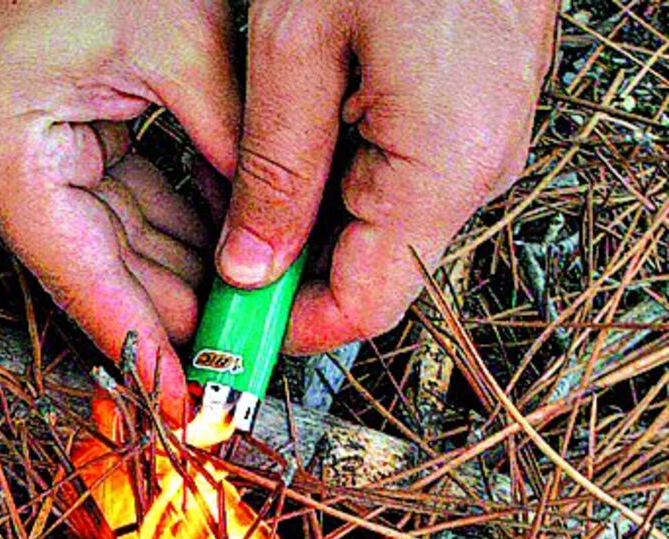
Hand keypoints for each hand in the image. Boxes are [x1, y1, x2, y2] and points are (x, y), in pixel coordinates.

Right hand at [0, 0, 239, 418]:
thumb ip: (235, 144)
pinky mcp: (26, 126)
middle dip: (173, 304)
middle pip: (96, 262)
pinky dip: (157, 217)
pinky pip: (101, 193)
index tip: (185, 393)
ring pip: (103, 232)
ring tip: (238, 299)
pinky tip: (211, 241)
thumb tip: (270, 225)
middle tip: (235, 346)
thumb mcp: (182, 42)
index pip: (84, 277)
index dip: (143, 343)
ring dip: (172, 263)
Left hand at [217, 0, 554, 352]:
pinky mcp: (468, 116)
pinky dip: (341, 183)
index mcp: (441, 163)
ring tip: (247, 191)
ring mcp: (478, 141)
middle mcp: (476, 166)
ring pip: (382, 228)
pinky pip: (399, 181)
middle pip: (373, 271)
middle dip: (292, 275)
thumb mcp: (297, 47)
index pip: (364, 305)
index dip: (290, 328)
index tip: (230, 324)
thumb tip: (252, 264)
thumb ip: (275, 171)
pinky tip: (295, 151)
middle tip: (222, 254)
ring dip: (310, 224)